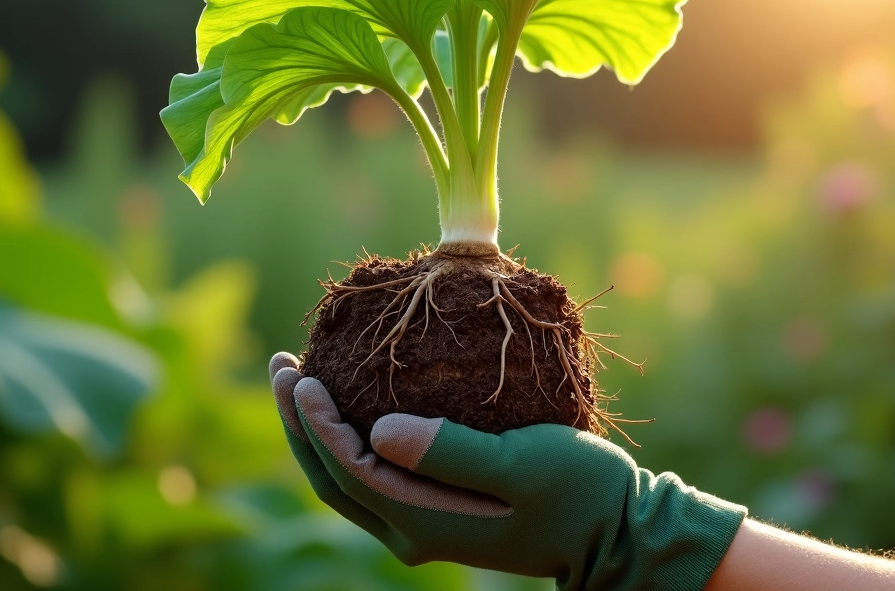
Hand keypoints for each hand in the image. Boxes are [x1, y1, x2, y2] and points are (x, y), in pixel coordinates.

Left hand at [270, 352, 745, 589]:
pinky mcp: (436, 512)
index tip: (302, 374)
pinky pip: (373, 476)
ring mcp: (422, 526)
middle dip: (298, 423)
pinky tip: (349, 401)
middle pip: (331, 478)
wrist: (613, 529)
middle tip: (281, 363)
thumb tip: (376, 432)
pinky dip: (347, 439)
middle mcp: (412, 531)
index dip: (316, 423)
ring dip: (316, 430)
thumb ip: (449, 449)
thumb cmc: (578, 488)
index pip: (348, 469)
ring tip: (298, 377)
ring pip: (346, 479)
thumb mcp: (522, 462)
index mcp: (427, 520)